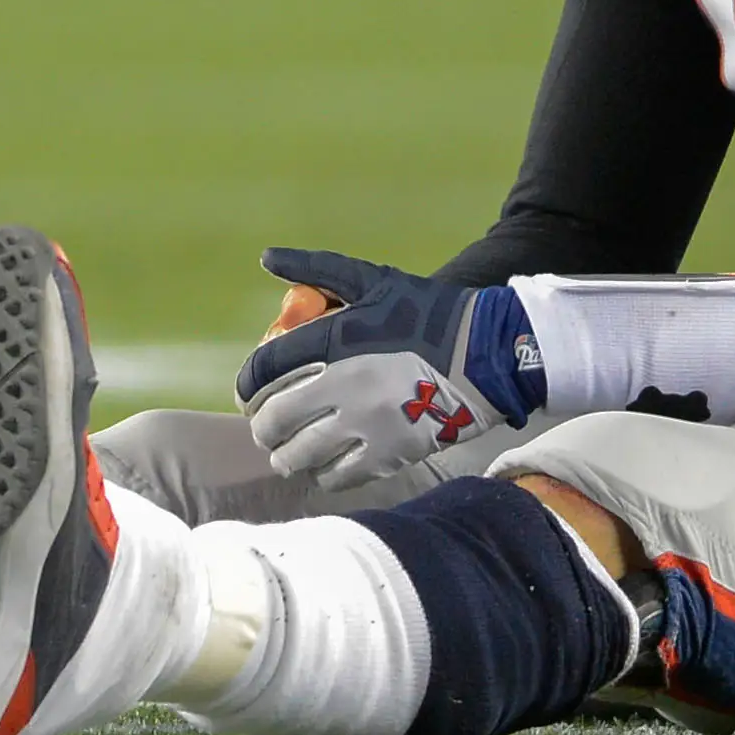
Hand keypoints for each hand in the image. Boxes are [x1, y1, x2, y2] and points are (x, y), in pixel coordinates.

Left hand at [234, 250, 536, 490]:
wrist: (488, 352)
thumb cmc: (426, 312)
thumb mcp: (372, 280)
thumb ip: (316, 268)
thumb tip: (266, 257)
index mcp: (334, 339)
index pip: (263, 370)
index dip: (247, 386)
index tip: (249, 394)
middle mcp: (343, 385)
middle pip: (274, 419)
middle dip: (263, 426)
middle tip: (267, 427)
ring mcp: (366, 424)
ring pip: (299, 455)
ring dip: (286, 455)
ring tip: (289, 452)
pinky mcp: (389, 455)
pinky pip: (335, 477)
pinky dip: (322, 474)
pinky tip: (325, 466)